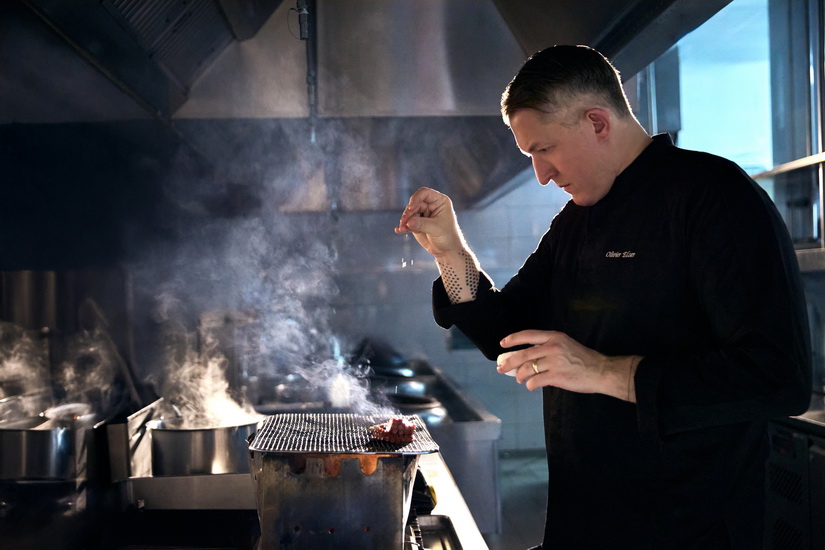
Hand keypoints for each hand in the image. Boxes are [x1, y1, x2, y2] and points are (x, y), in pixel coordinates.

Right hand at [395, 188, 464, 257]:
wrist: (447, 250)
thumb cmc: (448, 236)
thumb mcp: (436, 228)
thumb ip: (421, 224)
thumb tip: (408, 221)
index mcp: (439, 201)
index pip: (424, 193)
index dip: (416, 198)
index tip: (411, 207)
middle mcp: (430, 205)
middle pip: (414, 203)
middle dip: (408, 212)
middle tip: (404, 222)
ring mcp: (423, 214)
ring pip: (409, 213)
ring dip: (404, 220)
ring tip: (402, 228)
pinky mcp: (417, 223)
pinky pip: (407, 222)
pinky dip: (403, 226)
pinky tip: (399, 230)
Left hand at [496, 330, 638, 401]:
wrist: (600, 371)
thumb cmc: (583, 359)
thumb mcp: (565, 345)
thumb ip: (547, 348)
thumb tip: (527, 357)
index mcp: (554, 336)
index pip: (528, 335)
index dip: (513, 339)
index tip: (503, 344)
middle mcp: (552, 347)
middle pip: (524, 354)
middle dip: (509, 362)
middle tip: (501, 368)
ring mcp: (554, 362)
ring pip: (528, 369)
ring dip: (520, 376)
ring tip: (519, 379)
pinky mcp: (557, 376)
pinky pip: (536, 381)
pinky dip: (530, 385)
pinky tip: (530, 386)